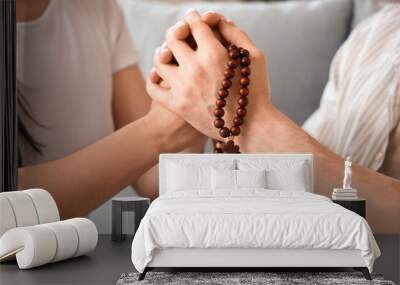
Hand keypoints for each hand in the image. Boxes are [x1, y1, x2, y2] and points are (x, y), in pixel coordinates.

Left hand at [147, 10, 271, 144]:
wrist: (251, 127)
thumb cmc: (256, 91)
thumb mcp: (255, 57)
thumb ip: (237, 34)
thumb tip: (218, 20)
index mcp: (214, 53)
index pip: (195, 23)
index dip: (193, 16)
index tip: (193, 17)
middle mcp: (195, 68)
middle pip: (173, 37)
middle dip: (176, 31)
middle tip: (179, 33)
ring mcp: (184, 87)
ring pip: (159, 60)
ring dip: (162, 52)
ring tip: (167, 53)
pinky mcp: (177, 105)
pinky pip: (153, 87)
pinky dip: (153, 79)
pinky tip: (161, 76)